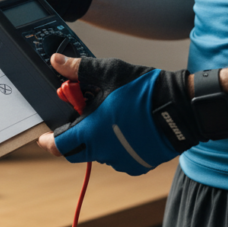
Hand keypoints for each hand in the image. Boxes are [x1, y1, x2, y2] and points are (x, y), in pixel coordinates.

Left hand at [38, 54, 200, 174]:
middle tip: (77, 122)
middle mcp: (104, 150)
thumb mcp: (109, 73)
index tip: (44, 136)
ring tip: (108, 120)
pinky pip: (117, 159)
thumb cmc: (146, 91)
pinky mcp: (137, 164)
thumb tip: (57, 61)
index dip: (48, 141)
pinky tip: (124, 130)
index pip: (58, 146)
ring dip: (96, 141)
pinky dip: (115, 147)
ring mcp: (121, 160)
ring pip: (97, 154)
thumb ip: (80, 70)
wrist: (183, 108)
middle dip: (71, 140)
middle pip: (75, 153)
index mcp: (92, 131)